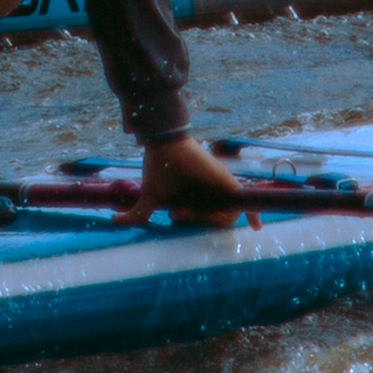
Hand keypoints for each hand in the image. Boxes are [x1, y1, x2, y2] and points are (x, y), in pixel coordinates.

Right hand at [126, 135, 252, 222]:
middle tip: (176, 213)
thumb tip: (114, 221)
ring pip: (224, 218)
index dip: (204, 226)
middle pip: (214, 222)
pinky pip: (245, 202)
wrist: (165, 147)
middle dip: (196, 223)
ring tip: (182, 210)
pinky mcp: (227, 183)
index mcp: (196, 200)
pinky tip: (258, 226)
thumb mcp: (150, 198)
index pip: (208, 220)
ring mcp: (220, 189)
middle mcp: (211, 196)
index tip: (185, 224)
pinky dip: (253, 213)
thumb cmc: (159, 169)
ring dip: (204, 220)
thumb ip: (138, 214)